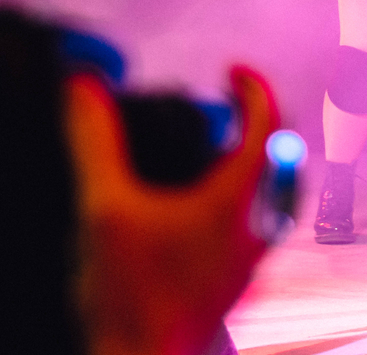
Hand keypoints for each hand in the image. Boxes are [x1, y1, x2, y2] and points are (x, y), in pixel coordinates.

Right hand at [65, 66, 278, 354]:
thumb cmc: (133, 297)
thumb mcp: (105, 208)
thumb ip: (95, 142)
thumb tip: (85, 86)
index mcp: (241, 199)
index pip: (269, 124)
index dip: (255, 88)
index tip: (233, 70)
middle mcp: (258, 226)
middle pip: (282, 157)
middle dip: (257, 124)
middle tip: (227, 108)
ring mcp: (251, 258)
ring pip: (272, 194)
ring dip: (249, 163)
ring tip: (211, 154)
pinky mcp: (236, 282)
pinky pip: (255, 224)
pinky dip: (237, 198)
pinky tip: (197, 210)